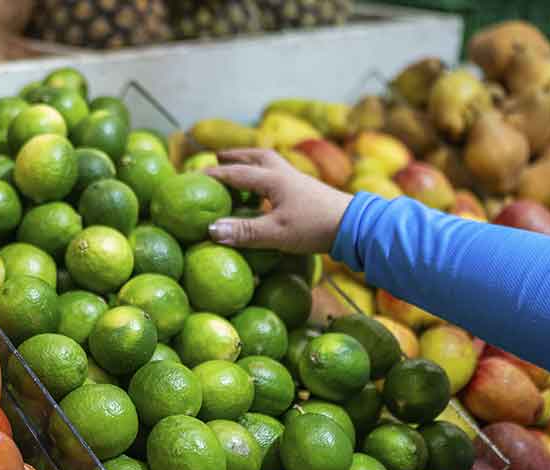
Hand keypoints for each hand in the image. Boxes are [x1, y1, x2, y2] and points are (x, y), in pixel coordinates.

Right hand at [203, 149, 352, 254]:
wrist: (356, 226)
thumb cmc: (314, 227)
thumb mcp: (275, 233)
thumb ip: (243, 232)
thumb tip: (210, 230)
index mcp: (273, 180)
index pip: (236, 173)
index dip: (214, 174)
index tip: (194, 174)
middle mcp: (285, 175)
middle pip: (257, 156)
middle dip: (236, 155)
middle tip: (219, 155)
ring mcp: (298, 182)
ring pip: (271, 163)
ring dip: (253, 161)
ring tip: (240, 167)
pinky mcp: (308, 192)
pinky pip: (281, 176)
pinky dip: (267, 176)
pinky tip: (267, 190)